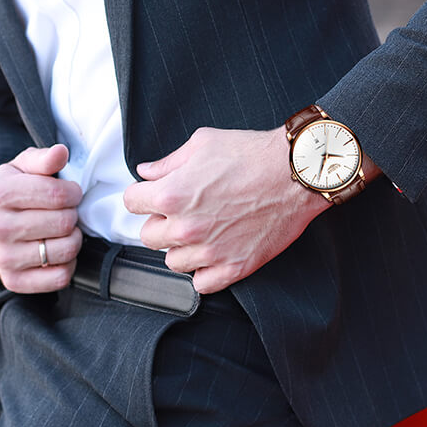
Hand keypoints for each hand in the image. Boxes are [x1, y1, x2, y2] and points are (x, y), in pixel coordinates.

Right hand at [0, 144, 82, 292]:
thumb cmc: (15, 191)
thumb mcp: (24, 167)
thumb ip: (44, 159)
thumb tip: (60, 152)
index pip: (58, 194)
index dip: (74, 192)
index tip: (70, 193)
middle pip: (64, 222)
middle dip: (73, 214)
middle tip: (65, 212)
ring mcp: (4, 258)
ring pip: (66, 250)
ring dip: (73, 238)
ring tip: (63, 230)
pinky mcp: (15, 281)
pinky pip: (61, 277)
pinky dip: (68, 264)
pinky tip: (57, 251)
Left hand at [123, 126, 329, 293]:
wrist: (295, 174)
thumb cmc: (254, 155)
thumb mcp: (203, 143)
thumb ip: (168, 162)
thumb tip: (147, 171)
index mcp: (172, 194)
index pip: (131, 202)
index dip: (143, 195)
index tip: (153, 195)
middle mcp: (186, 227)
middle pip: (148, 236)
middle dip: (160, 222)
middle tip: (181, 211)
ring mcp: (210, 251)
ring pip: (173, 262)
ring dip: (182, 248)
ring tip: (201, 232)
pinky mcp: (234, 267)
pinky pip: (201, 284)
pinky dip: (204, 272)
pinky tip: (214, 253)